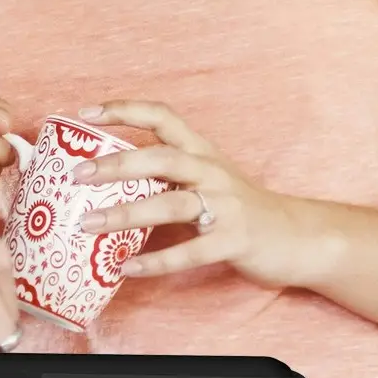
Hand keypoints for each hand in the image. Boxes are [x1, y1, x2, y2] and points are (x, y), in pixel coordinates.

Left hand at [86, 99, 325, 289]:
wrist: (299, 236)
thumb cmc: (242, 209)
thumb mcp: (207, 180)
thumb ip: (167, 176)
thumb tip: (108, 182)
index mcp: (202, 152)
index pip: (162, 116)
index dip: (124, 110)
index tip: (86, 112)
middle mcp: (212, 172)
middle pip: (161, 158)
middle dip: (117, 165)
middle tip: (78, 175)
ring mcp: (226, 206)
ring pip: (170, 204)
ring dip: (125, 215)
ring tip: (89, 224)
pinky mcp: (234, 241)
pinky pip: (189, 252)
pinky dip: (155, 262)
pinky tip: (126, 267)